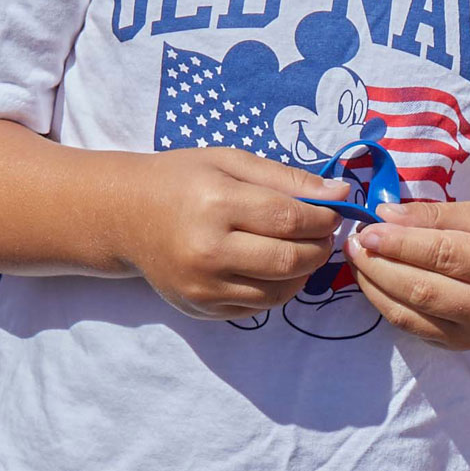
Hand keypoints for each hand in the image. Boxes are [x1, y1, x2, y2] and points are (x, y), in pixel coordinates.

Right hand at [120, 148, 350, 317]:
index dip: (323, 218)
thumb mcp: (230, 162)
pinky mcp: (201, 308)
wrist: (127, 216)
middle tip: (322, 233)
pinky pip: (259, 307)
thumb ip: (287, 178)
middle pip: (290, 260)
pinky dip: (278, 289)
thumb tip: (343, 194)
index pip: (290, 219)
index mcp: (215, 204)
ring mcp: (203, 286)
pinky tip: (272, 267)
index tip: (332, 211)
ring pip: (280, 292)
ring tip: (300, 249)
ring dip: (303, 272)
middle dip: (319, 247)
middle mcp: (207, 250)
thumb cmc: (183, 181)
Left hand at [346, 200, 469, 349]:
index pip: (441, 255)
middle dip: (378, 265)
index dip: (398, 243)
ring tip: (357, 260)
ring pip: (409, 314)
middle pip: (421, 289)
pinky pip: (410, 326)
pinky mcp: (458, 346)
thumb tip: (385, 216)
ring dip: (373, 286)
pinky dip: (384, 303)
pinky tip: (372, 280)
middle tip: (354, 244)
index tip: (367, 229)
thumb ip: (435, 215)